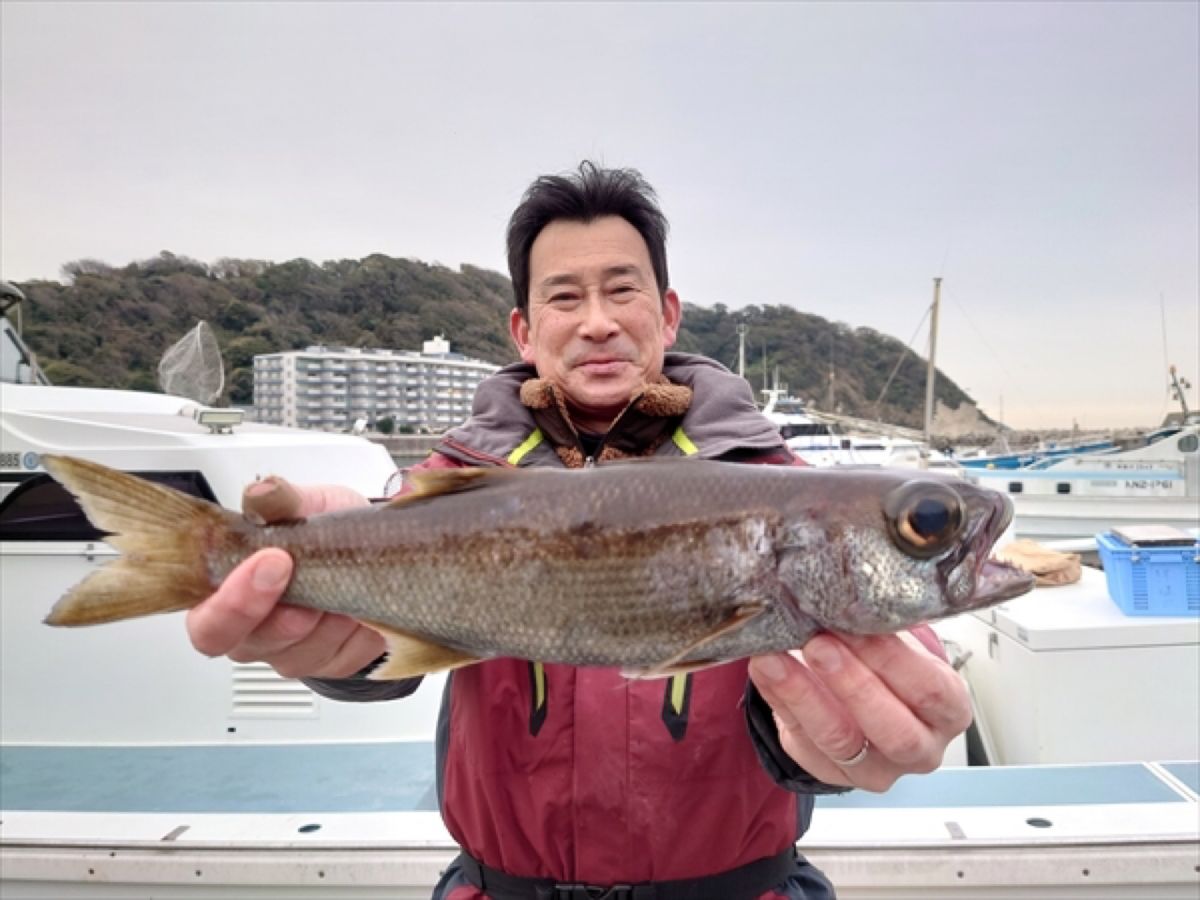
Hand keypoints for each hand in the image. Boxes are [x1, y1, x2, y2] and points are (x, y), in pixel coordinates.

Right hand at [185, 477, 385, 678]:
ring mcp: (294, 654)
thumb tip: (263, 492)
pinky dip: (359, 627)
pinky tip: (361, 602)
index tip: (269, 560)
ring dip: (327, 616)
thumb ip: (279, 501)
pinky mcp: (335, 663)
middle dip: (281, 615)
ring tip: (346, 578)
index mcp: (226, 596)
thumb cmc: (324, 533)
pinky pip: (346, 655)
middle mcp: (253, 634)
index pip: (207, 621)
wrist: (374, 549)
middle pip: (251, 645)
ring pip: (303, 652)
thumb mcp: (305, 505)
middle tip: (307, 577)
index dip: (230, 602)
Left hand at [747, 630, 971, 791]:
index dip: (893, 658)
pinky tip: (764, 670)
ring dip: (803, 695)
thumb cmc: (890, 664)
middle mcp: (920, 748)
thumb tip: (854, 591)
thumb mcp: (901, 643)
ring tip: (775, 657)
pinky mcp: (831, 772)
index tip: (857, 624)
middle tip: (817, 644)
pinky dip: (778, 702)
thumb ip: (885, 625)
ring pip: (840, 741)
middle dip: (851, 683)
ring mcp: (876, 768)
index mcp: (948, 710)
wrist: (866, 697)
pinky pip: (802, 742)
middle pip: (892, 728)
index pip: (930, 690)